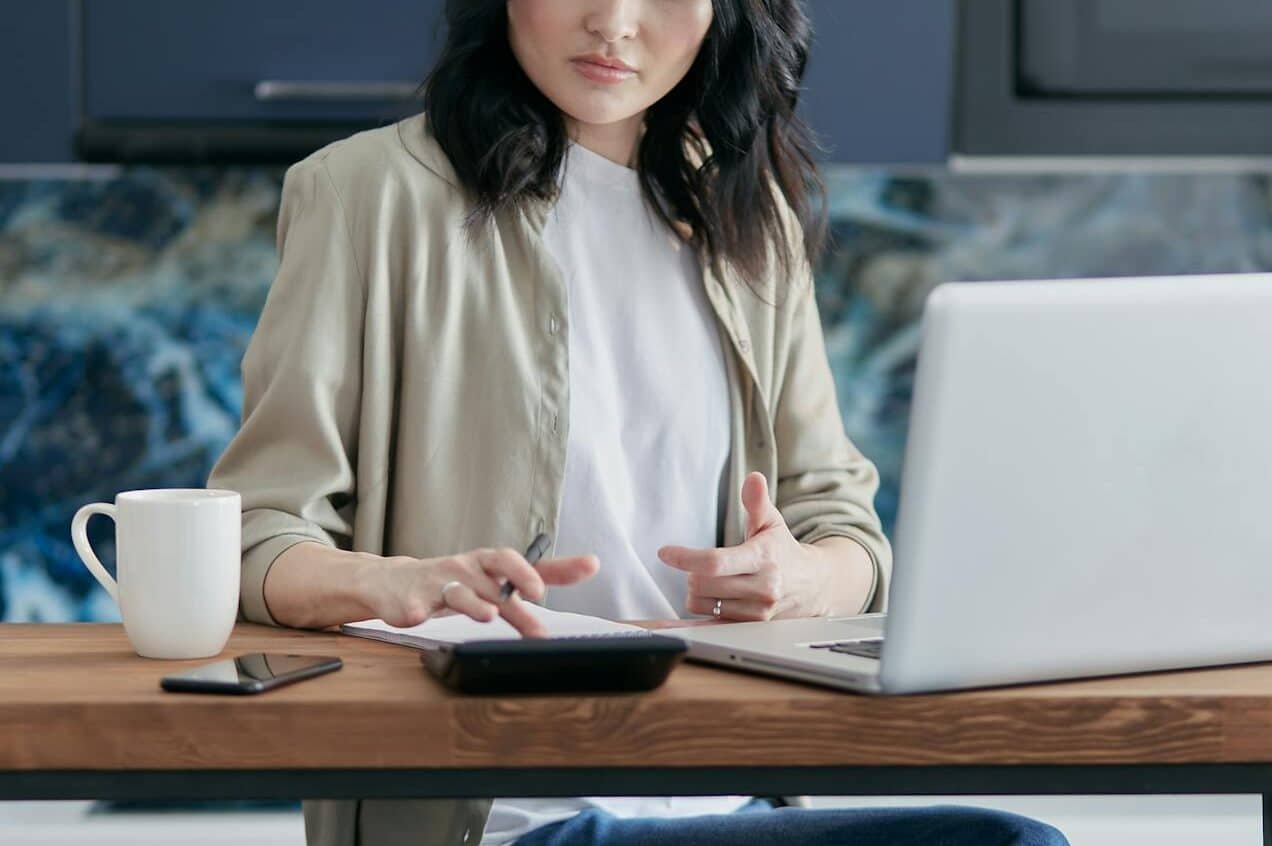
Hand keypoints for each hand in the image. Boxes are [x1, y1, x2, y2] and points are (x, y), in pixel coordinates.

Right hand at [368, 547, 598, 637]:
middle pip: (496, 574)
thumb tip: (575, 585)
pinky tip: (418, 616)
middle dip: (518, 581)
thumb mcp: (495, 582)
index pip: (520, 560)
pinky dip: (417, 610)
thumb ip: (533, 586)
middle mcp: (466, 568)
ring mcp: (438, 583)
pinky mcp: (411, 600)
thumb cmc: (454, 582)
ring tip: (489, 615)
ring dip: (474, 603)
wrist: (395, 584)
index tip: (586, 566)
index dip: (551, 566)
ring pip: (459, 591)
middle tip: (537, 594)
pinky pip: (414, 606)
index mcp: (488, 564)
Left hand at [657, 472, 829, 621]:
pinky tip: (692, 609)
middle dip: (691, 573)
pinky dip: (697, 616)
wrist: (812, 586)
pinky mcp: (750, 629)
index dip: (685, 558)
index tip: (665, 553)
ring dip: (697, 593)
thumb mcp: (771, 522)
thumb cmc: (783, 551)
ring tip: (713, 583)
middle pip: (702, 585)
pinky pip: (709, 625)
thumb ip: (757, 501)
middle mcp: (762, 588)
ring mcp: (757, 613)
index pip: (715, 562)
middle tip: (699, 567)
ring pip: (702, 605)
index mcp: (762, 559)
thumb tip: (753, 479)